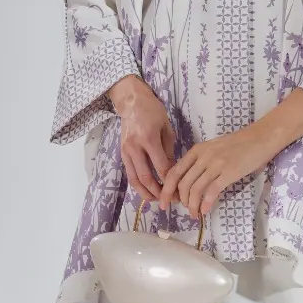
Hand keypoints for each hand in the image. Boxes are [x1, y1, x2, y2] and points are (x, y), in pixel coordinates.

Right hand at [109, 74, 174, 203]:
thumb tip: (173, 172)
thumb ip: (169, 151)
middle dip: (159, 192)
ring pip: (135, 180)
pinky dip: (138, 185)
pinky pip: (129, 174)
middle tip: (170, 200)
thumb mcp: (166, 128)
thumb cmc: (152, 111)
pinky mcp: (121, 154)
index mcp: (148, 139)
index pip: (161, 168)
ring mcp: (126, 151)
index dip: (171, 182)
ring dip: (146, 193)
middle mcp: (135, 147)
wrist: (131, 101)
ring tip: (158, 200)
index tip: (180, 191)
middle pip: (147, 178)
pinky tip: (147, 191)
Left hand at [156, 122, 275, 219]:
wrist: (261, 138)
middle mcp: (203, 157)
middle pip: (182, 183)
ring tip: (194, 214)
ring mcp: (215, 164)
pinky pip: (211, 191)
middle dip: (178, 200)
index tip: (165, 201)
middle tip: (183, 210)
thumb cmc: (239, 144)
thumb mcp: (214, 148)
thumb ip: (201, 161)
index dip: (167, 189)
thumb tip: (189, 182)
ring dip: (192, 205)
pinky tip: (205, 211)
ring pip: (195, 189)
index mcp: (197, 150)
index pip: (174, 172)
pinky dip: (206, 204)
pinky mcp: (229, 173)